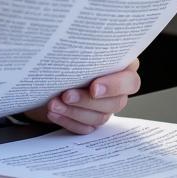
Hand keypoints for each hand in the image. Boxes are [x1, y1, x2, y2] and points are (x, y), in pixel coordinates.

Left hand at [23, 59, 140, 134]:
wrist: (46, 72)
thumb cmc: (64, 56)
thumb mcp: (74, 49)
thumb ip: (84, 51)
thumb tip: (75, 48)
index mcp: (121, 67)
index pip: (130, 81)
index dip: (114, 86)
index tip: (93, 88)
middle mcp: (117, 89)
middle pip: (116, 103)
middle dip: (87, 101)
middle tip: (66, 95)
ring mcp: (105, 107)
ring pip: (100, 118)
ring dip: (74, 112)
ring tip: (53, 104)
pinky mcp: (91, 120)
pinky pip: (86, 128)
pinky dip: (68, 121)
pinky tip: (54, 113)